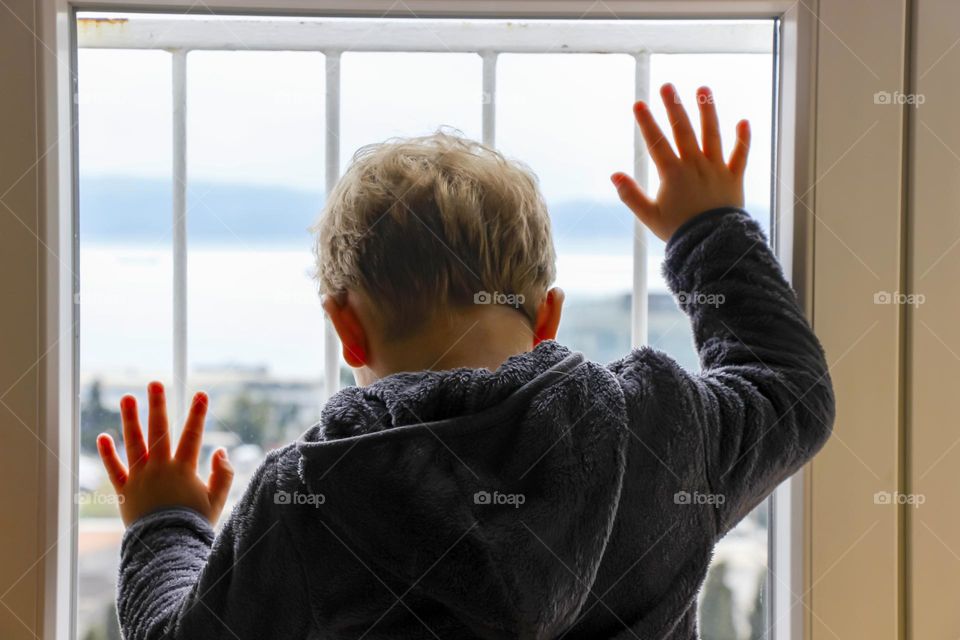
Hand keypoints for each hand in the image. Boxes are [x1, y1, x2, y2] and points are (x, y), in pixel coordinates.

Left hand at [97, 382, 233, 526]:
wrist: (167, 548)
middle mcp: (160, 469)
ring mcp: (140, 478)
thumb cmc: (194, 525)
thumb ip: (223, 474)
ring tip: (127, 398)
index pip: (193, 435)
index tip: (201, 393)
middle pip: (159, 431)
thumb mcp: (217, 500)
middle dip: (157, 405)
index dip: (198, 414)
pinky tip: (102, 436)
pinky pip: (114, 469)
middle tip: (154, 384)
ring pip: (133, 443)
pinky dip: (108, 453)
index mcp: (184, 470)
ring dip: (130, 419)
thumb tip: (221, 450)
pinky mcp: (125, 491)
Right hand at [611, 83, 750, 241]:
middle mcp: (695, 165)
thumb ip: (631, 195)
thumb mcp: (649, 217)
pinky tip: (744, 121)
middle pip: (683, 130)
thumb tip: (614, 175)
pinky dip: (743, 139)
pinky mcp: (733, 178)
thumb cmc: (680, 232)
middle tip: (667, 86)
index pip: (656, 142)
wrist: (713, 244)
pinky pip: (740, 155)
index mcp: (672, 174)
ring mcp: (716, 169)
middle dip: (673, 107)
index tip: (639, 104)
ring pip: (712, 134)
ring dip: (707, 110)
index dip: (646, 122)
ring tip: (703, 89)